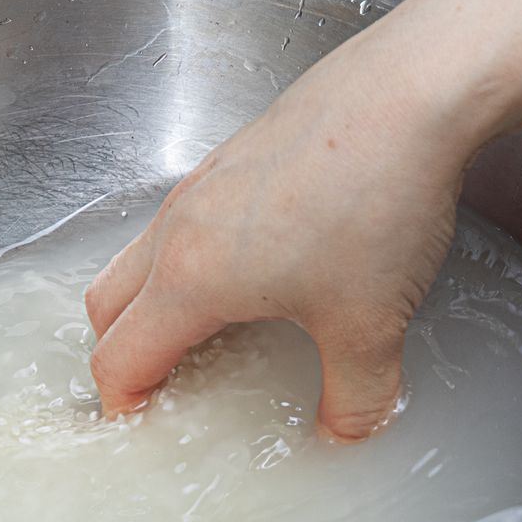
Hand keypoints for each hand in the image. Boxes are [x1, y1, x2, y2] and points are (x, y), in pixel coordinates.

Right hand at [85, 16, 479, 440]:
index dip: (123, 404)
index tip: (144, 426)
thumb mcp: (371, 326)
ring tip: (210, 329)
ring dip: (153, 300)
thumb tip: (349, 430)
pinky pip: (183, 219)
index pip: (118, 358)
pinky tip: (257, 267)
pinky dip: (189, 257)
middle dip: (122, 351)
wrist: (414, 91)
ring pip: (140, 255)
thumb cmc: (377, 201)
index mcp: (189, 280)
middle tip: (165, 384)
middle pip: (107, 305)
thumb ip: (355, 396)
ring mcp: (202, 184)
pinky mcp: (234, 155)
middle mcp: (179, 228)